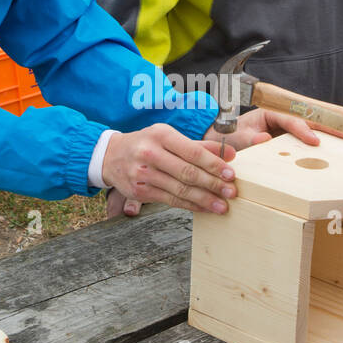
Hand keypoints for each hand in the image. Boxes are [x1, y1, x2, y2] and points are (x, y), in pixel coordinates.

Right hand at [102, 125, 237, 214]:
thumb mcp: (169, 136)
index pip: (192, 152)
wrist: (111, 155)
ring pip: (180, 189)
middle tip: (231, 192)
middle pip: (187, 172)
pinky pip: (170, 200)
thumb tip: (230, 154)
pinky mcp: (139, 191)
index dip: (214, 164)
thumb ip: (199, 146)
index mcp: (161, 135)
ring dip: (204, 199)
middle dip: (212, 184)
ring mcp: (143, 174)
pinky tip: (204, 208)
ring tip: (222, 206)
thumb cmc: (146, 144)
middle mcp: (150, 153)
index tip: (230, 174)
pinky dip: (190, 205)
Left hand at [221, 108, 321, 151]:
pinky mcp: (290, 136)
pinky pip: (309, 136)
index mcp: (269, 111)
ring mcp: (287, 126)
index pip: (290, 119)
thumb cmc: (231, 137)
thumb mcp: (237, 138)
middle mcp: (281, 116)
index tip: (314, 142)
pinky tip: (338, 145)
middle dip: (327, 125)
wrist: (225, 142)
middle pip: (308, 118)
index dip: (303, 130)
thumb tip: (266, 139)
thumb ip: (249, 139)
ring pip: (312, 125)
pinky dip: (324, 140)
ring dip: (330, 131)